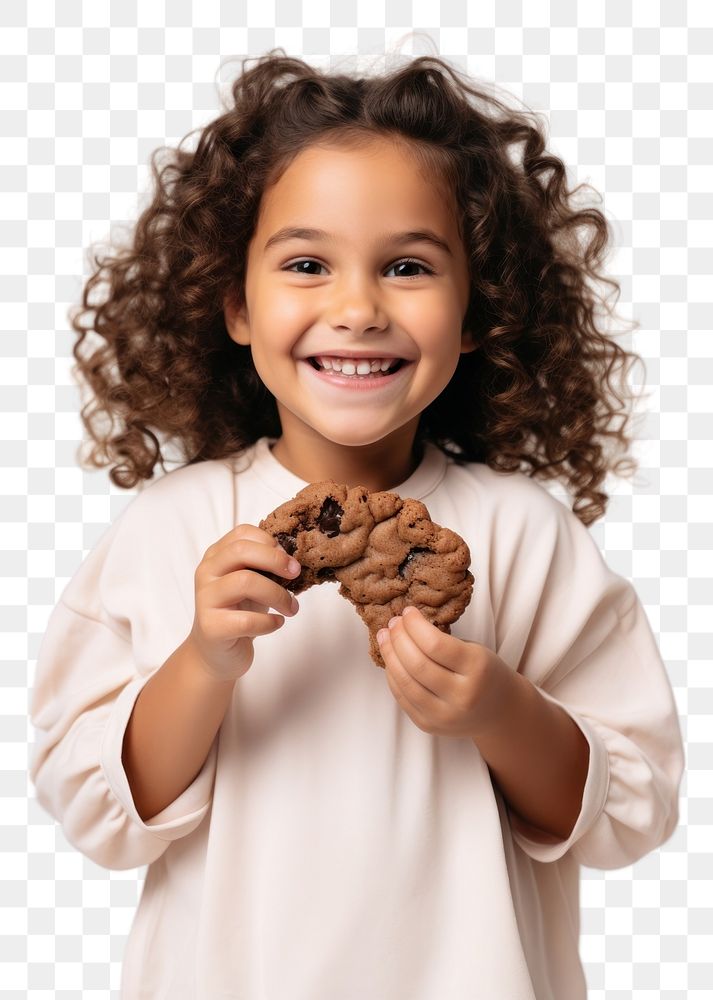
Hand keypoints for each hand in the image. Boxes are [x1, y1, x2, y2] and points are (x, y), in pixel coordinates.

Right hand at [188, 523, 300, 682]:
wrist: (216, 653)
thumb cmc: (239, 612)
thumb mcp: (251, 582)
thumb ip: (264, 566)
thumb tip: (294, 559)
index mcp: (216, 556)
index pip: (242, 533)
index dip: (270, 542)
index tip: (289, 559)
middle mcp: (206, 573)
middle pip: (241, 551)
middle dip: (275, 560)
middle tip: (296, 573)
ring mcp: (205, 599)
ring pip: (245, 582)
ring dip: (278, 594)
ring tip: (291, 607)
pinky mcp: (211, 627)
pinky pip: (247, 620)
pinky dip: (269, 621)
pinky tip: (276, 623)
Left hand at [377, 606, 509, 738]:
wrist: (499, 712)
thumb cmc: (484, 673)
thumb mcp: (475, 651)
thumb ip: (443, 641)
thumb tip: (404, 624)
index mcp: (477, 669)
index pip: (434, 644)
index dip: (415, 625)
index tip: (407, 612)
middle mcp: (461, 696)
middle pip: (416, 663)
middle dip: (398, 638)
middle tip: (393, 623)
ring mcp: (444, 715)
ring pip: (405, 682)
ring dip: (390, 655)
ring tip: (385, 637)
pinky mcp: (429, 726)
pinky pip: (402, 698)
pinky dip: (392, 676)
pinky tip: (391, 660)